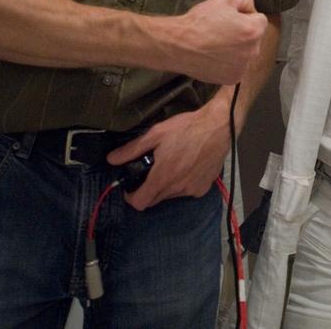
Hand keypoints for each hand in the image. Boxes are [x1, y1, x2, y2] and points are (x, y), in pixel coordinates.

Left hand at [107, 101, 229, 209]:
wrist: (219, 127)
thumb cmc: (186, 128)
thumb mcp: (156, 134)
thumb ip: (132, 149)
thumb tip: (111, 159)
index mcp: (162, 177)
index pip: (139, 203)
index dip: (131, 197)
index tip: (131, 187)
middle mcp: (176, 189)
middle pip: (154, 200)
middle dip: (148, 189)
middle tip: (152, 170)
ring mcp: (191, 190)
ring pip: (170, 196)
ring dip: (166, 186)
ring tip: (172, 164)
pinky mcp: (203, 188)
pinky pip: (186, 192)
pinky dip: (182, 184)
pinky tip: (187, 167)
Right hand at [171, 0, 266, 84]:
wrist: (179, 45)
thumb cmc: (199, 23)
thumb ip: (245, 0)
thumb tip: (250, 8)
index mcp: (253, 31)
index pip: (260, 19)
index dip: (245, 15)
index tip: (232, 18)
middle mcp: (252, 51)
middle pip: (254, 38)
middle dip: (242, 33)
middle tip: (222, 30)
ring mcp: (242, 67)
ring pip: (245, 53)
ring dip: (236, 48)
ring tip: (216, 43)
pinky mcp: (232, 78)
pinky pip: (236, 67)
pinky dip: (228, 62)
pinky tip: (215, 55)